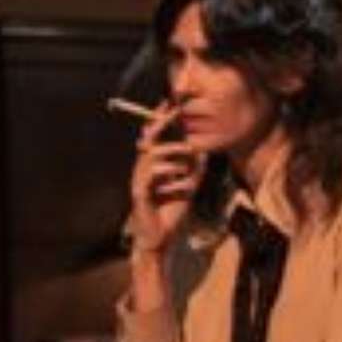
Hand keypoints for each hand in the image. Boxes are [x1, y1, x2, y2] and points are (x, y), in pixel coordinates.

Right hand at [128, 102, 204, 254]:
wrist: (160, 238)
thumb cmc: (171, 211)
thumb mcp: (188, 186)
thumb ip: (193, 170)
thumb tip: (203, 152)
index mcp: (153, 165)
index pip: (155, 137)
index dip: (161, 119)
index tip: (173, 103)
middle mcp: (143, 169)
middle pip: (148, 139)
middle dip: (162, 123)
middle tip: (177, 111)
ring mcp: (139, 180)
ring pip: (152, 154)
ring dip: (174, 149)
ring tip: (190, 151)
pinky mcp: (139, 193)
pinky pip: (151, 174)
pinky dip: (170, 172)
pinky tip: (183, 177)